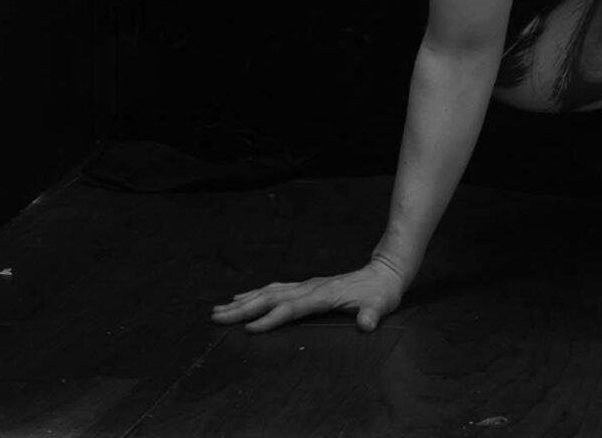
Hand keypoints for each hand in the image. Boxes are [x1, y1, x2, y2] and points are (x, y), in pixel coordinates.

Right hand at [210, 258, 404, 333]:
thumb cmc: (381, 293)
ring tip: (219, 309)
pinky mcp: (306, 286)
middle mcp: (310, 288)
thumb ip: (372, 315)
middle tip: (217, 318)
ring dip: (244, 301)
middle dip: (243, 309)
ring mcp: (306, 285)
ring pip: (268, 292)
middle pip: (270, 298)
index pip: (291, 308)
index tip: (248, 328)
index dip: (270, 318)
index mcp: (323, 295)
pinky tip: (241, 297)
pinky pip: (275, 289)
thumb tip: (367, 325)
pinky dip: (255, 294)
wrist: (385, 272)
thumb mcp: (380, 306)